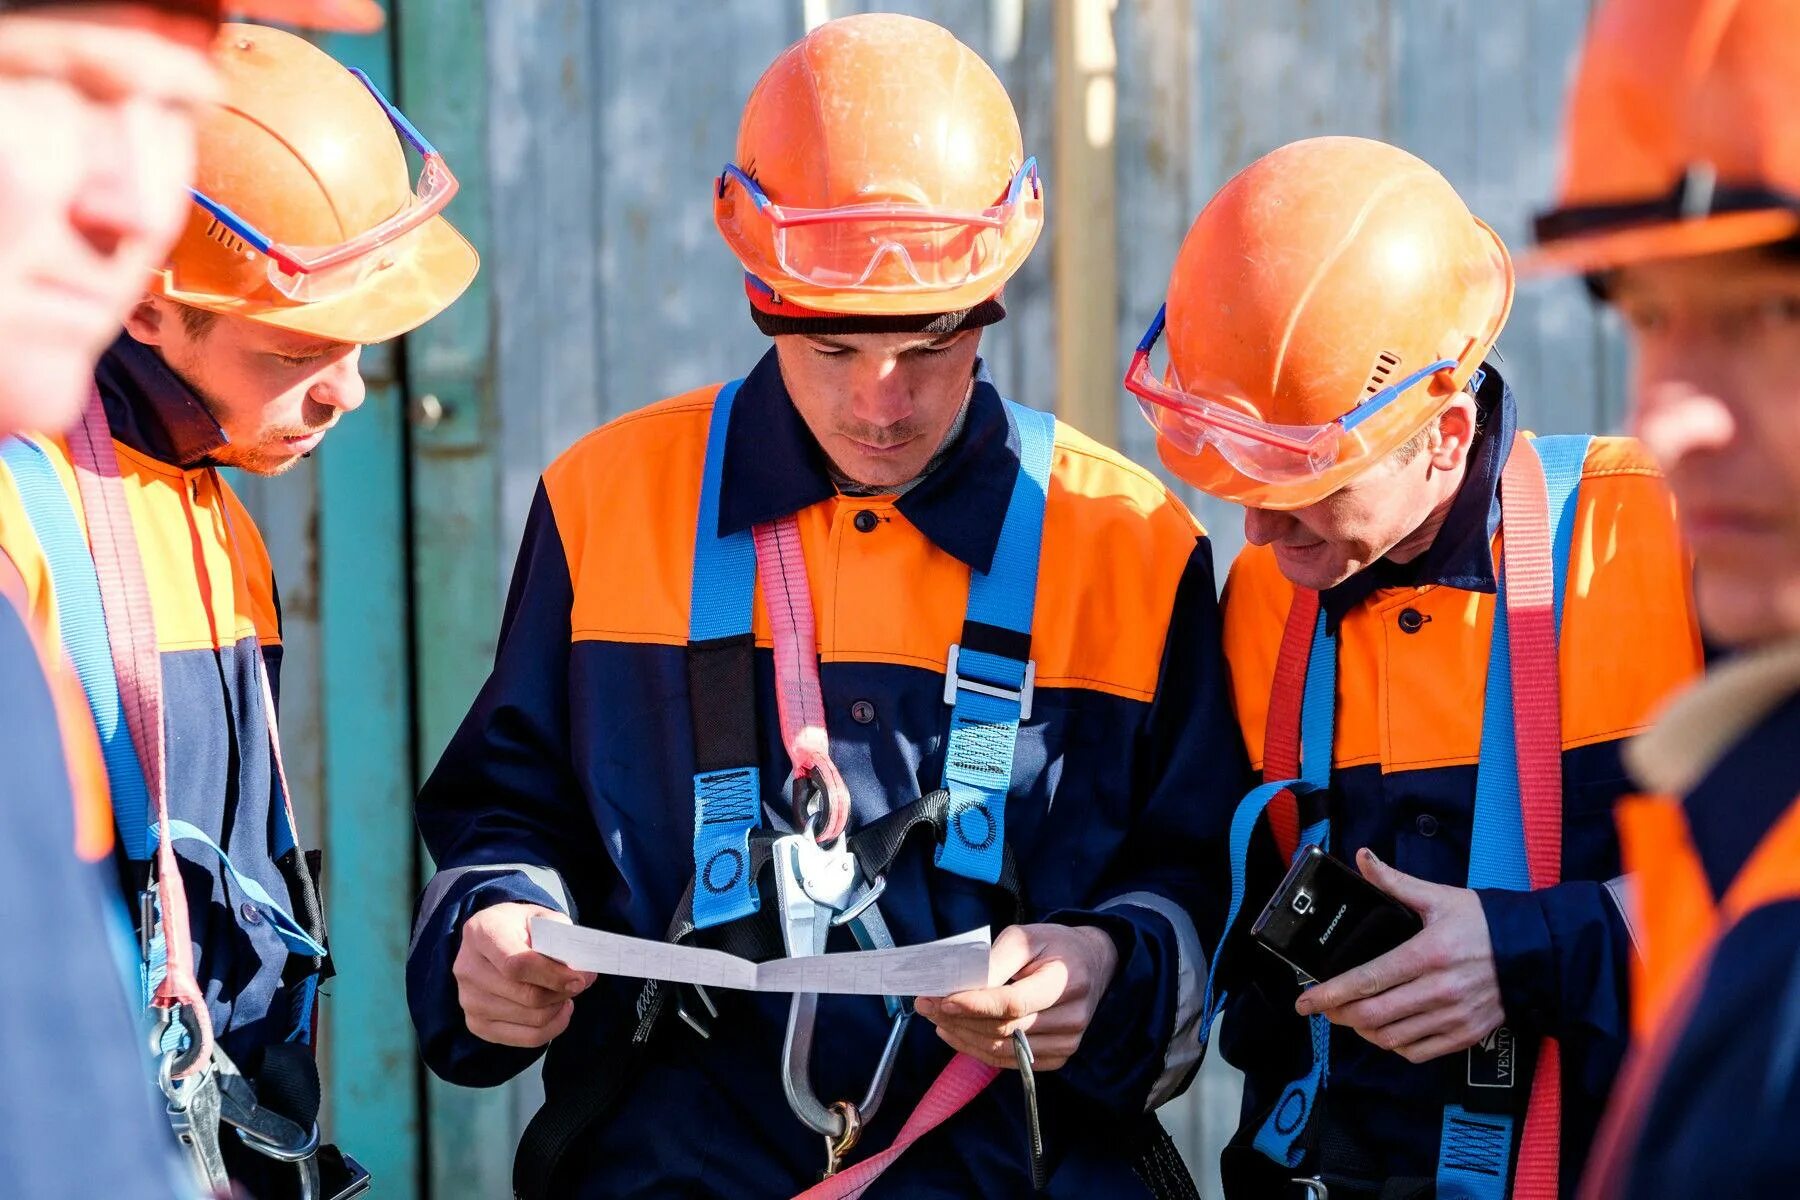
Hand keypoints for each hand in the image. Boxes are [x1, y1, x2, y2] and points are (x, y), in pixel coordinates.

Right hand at [454, 902, 596, 1047]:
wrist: (495, 937)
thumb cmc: (522, 927)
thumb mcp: (542, 918)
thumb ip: (560, 939)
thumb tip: (579, 971)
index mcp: (481, 932)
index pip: (517, 965)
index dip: (552, 975)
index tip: (579, 979)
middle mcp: (467, 968)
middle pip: (526, 996)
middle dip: (561, 992)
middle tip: (581, 983)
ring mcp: (468, 1000)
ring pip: (530, 1019)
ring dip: (558, 1008)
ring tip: (566, 992)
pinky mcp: (476, 1024)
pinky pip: (526, 1038)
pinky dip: (552, 1027)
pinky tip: (557, 1009)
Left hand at [913, 923, 1118, 1069]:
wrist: (1091, 964)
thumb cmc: (1054, 946)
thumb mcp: (1025, 936)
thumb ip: (995, 960)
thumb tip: (960, 985)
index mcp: (1066, 980)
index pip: (1013, 1002)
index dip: (975, 1004)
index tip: (942, 999)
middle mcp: (1072, 1017)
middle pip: (1004, 1028)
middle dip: (958, 1018)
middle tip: (926, 1004)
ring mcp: (1067, 1042)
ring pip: (1003, 1049)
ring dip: (963, 1036)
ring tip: (936, 1018)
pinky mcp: (1058, 1057)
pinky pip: (1009, 1061)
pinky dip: (977, 1049)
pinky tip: (956, 1034)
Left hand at [1294, 849, 1503, 1063]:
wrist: (1538, 952)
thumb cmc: (1485, 923)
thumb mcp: (1439, 897)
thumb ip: (1395, 882)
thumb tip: (1363, 858)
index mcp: (1428, 953)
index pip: (1367, 979)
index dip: (1330, 993)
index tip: (1305, 1001)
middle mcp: (1440, 990)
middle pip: (1373, 1015)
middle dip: (1338, 1015)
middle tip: (1323, 1007)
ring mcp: (1454, 1017)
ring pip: (1392, 1038)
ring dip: (1363, 1031)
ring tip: (1350, 1016)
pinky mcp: (1467, 1035)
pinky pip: (1419, 1052)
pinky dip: (1395, 1045)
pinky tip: (1385, 1030)